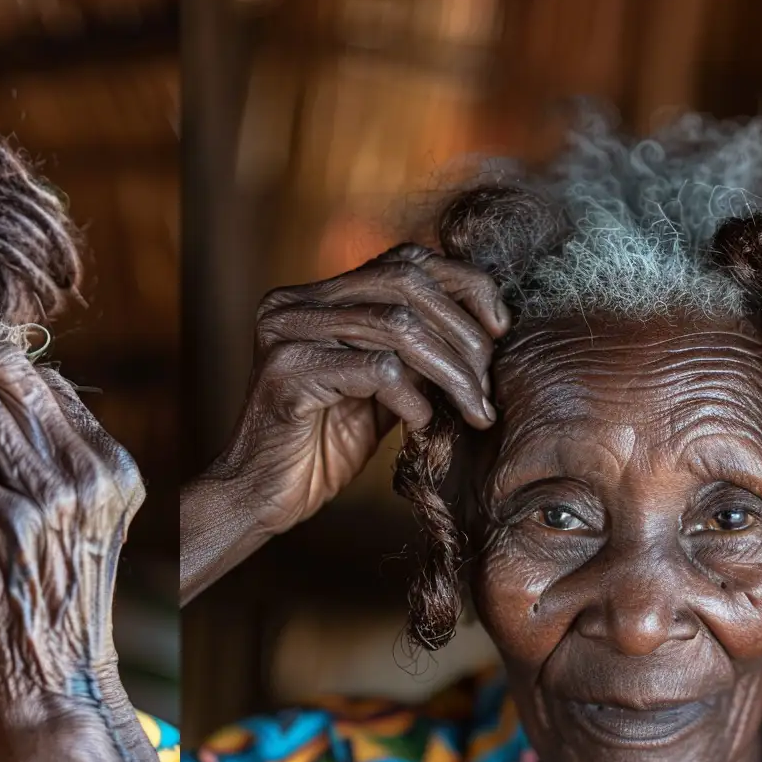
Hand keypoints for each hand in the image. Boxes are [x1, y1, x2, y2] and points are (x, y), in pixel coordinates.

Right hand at [204, 247, 505, 541]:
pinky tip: (423, 425)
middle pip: (408, 283)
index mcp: (315, 295)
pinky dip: (412, 398)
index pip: (406, 260)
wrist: (260, 501)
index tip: (500, 330)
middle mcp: (295, 302)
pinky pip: (375, 368)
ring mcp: (286, 333)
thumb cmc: (318, 451)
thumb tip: (483, 329)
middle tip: (487, 386)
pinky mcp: (287, 373)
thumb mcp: (378, 391)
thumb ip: (411, 353)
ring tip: (471, 410)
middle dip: (463, 333)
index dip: (464, 285)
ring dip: (450, 372)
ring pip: (398, 325)